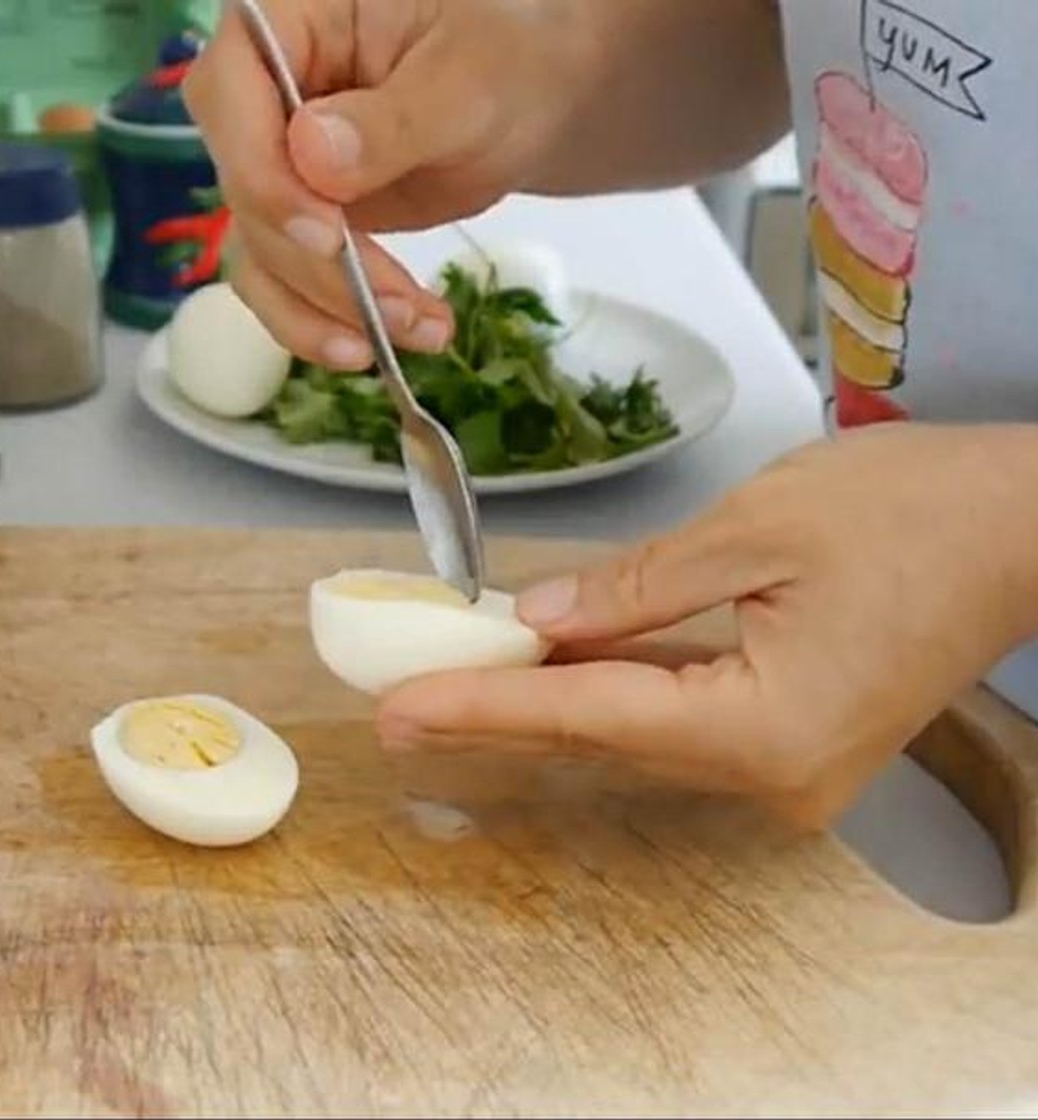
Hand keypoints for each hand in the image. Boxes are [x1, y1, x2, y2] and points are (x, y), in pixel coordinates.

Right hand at [182, 0, 571, 368]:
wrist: (526, 99)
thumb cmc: (502, 57)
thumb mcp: (468, 78)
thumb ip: (394, 119)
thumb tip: (312, 157)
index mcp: (285, 21)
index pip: (229, 95)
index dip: (265, 175)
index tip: (326, 235)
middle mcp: (258, 94)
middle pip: (245, 191)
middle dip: (320, 267)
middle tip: (395, 306)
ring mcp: (274, 164)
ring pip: (257, 254)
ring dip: (328, 310)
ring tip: (418, 331)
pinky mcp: (297, 222)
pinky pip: (284, 284)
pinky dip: (331, 321)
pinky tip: (394, 340)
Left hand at [375, 423, 1037, 828]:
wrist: (1025, 527)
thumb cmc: (916, 511)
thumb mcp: (756, 530)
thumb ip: (636, 589)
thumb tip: (538, 625)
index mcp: (763, 725)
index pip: (586, 716)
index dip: (482, 710)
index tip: (398, 711)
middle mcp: (772, 773)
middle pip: (600, 738)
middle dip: (495, 715)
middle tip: (396, 708)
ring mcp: (786, 769)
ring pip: (634, 736)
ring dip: (545, 706)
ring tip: (448, 688)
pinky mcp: (793, 744)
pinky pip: (679, 723)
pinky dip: (611, 695)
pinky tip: (549, 673)